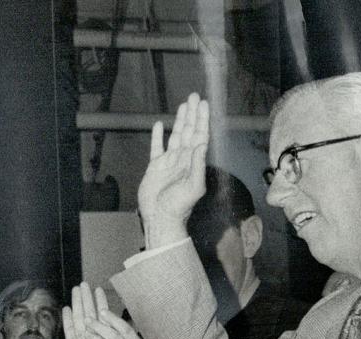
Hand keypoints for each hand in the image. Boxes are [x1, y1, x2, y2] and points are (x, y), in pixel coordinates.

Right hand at [137, 93, 208, 248]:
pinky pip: (157, 148)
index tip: (205, 104)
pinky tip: (160, 125)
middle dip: (193, 114)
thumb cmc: (179, 208)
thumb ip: (198, 166)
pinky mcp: (155, 167)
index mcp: (193, 163)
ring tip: (184, 105)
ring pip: (176, 136)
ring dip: (180, 120)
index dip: (202, 120)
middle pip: (189, 131)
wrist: (160, 219)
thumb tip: (201, 144)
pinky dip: (158, 136)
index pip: (200, 136)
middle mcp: (183, 160)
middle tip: (195, 96)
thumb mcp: (193, 188)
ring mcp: (169, 163)